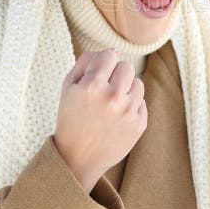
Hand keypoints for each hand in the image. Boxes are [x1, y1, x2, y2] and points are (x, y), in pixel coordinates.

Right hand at [52, 48, 147, 191]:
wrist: (78, 159)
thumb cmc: (70, 119)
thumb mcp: (68, 87)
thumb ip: (86, 61)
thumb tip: (113, 49)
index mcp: (92, 87)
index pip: (110, 55)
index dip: (103, 63)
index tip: (97, 74)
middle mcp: (112, 98)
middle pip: (126, 67)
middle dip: (116, 74)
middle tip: (104, 90)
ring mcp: (128, 113)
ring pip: (138, 83)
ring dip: (126, 89)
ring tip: (111, 104)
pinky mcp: (140, 125)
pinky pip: (142, 102)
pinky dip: (131, 107)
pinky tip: (116, 117)